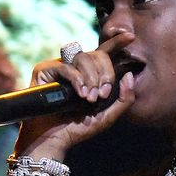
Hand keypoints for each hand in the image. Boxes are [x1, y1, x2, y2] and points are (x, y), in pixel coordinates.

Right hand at [14, 32, 137, 157]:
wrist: (53, 139)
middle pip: (97, 55)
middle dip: (104, 74)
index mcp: (90, 75)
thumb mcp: (108, 116)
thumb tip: (129, 74)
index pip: (104, 52)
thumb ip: (124, 98)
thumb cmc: (78, 129)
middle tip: (102, 95)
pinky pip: (66, 67)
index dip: (116, 42)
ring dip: (91, 79)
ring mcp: (59, 67)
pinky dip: (77, 80)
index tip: (130, 37)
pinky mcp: (45, 70)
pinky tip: (80, 94)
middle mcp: (75, 68)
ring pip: (83, 58)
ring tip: (89, 99)